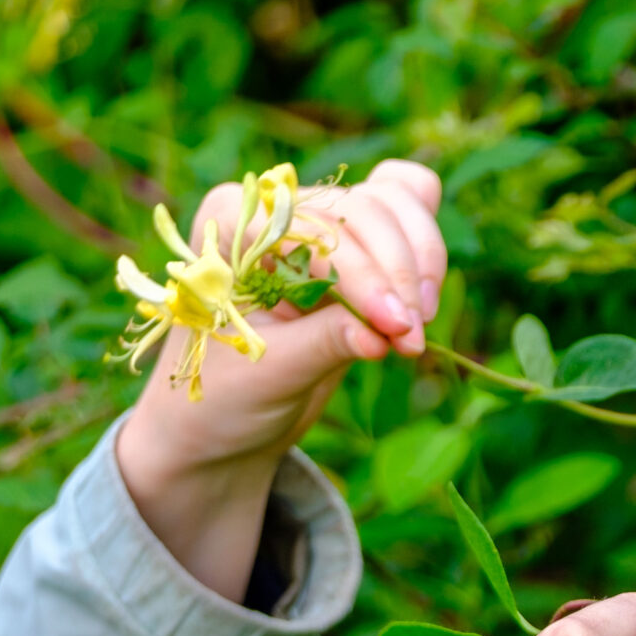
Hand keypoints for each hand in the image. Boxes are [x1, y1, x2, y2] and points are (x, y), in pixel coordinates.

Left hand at [115, 160, 446, 599]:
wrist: (212, 434)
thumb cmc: (215, 402)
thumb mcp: (261, 382)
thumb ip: (321, 345)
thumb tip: (386, 331)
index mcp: (231, 228)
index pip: (318, 228)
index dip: (366, 275)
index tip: (402, 333)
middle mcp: (274, 213)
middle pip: (368, 204)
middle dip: (403, 266)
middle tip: (415, 335)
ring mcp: (317, 228)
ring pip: (398, 201)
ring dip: (422, 257)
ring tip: (416, 328)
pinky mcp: (353, 252)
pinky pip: (406, 214)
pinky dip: (424, 242)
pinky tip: (422, 295)